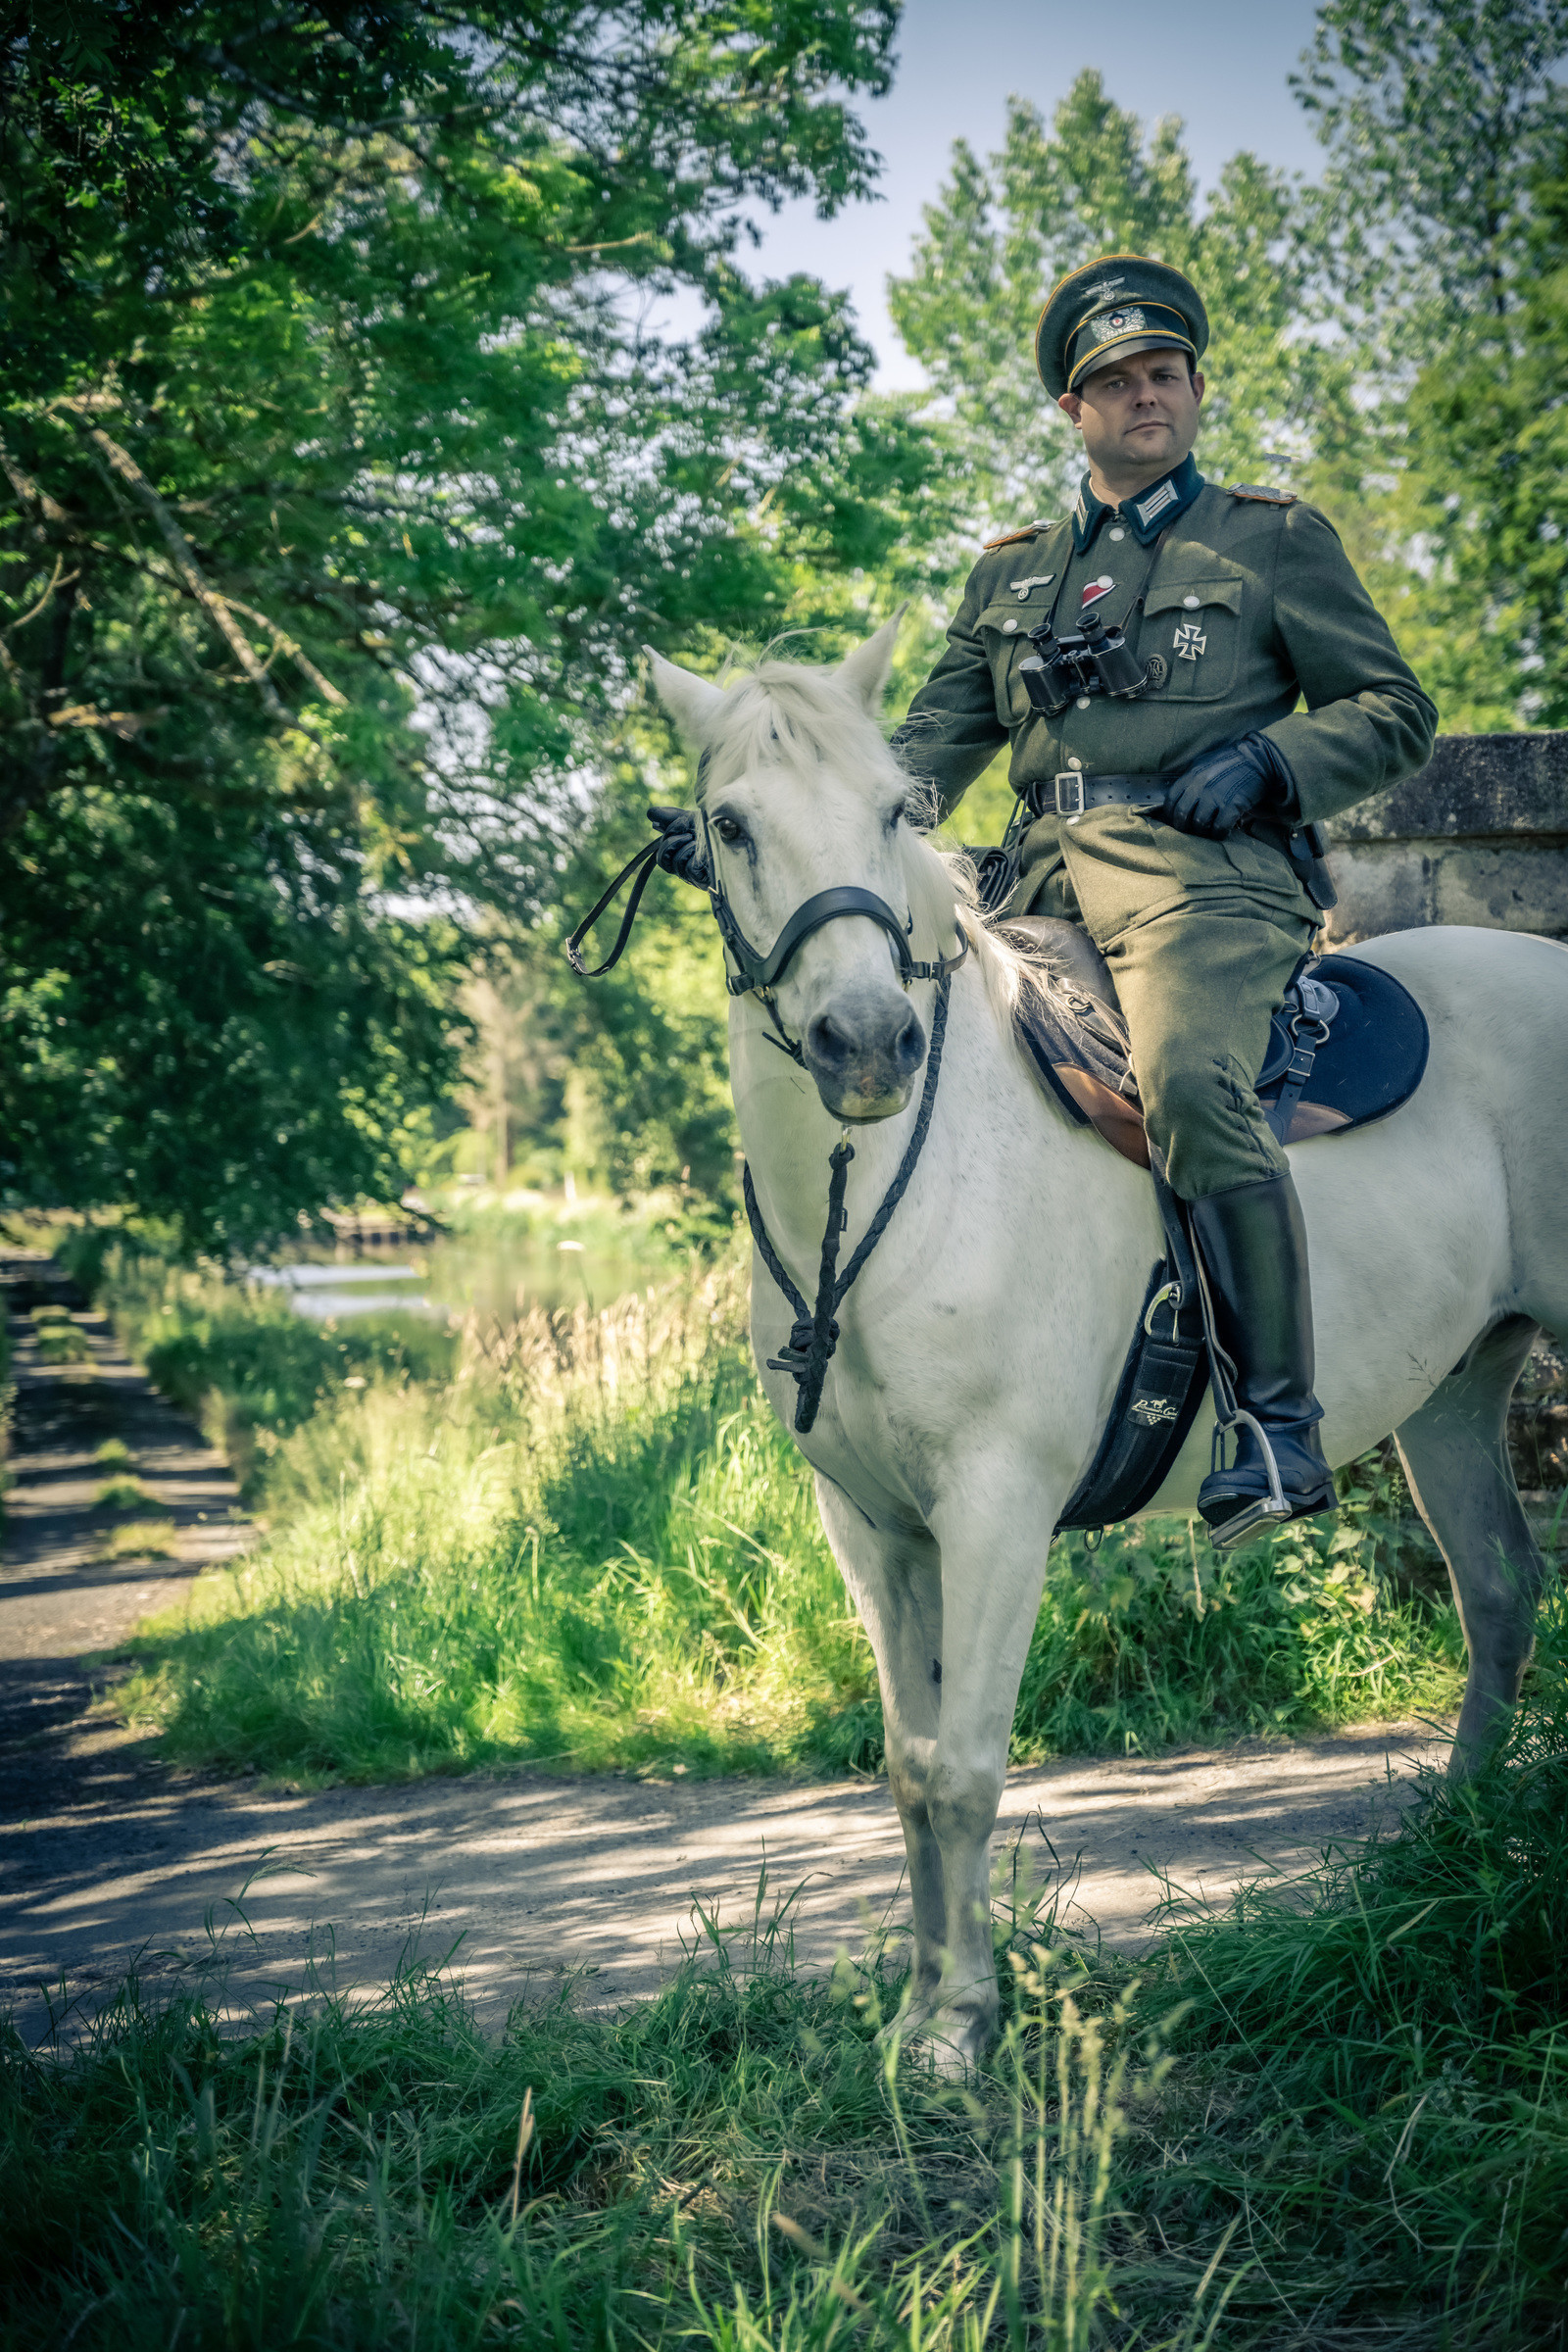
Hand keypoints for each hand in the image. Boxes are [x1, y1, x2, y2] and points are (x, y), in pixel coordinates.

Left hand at [1165, 734, 1293, 836]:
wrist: (1259, 759)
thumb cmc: (1231, 762)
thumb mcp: (1205, 764)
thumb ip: (1191, 779)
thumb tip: (1179, 797)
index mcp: (1191, 775)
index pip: (1171, 801)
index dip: (1171, 815)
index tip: (1177, 821)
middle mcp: (1200, 786)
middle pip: (1182, 815)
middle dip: (1184, 827)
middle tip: (1191, 830)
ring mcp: (1216, 796)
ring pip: (1199, 824)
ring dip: (1203, 832)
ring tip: (1208, 831)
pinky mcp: (1232, 805)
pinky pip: (1219, 828)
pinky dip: (1219, 834)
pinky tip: (1222, 832)